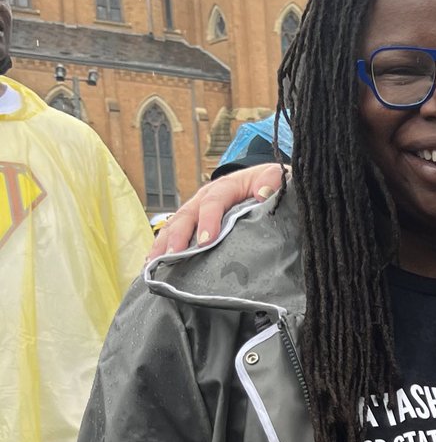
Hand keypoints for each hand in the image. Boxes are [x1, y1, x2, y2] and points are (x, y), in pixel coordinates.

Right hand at [148, 164, 284, 259]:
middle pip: (187, 214)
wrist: (266, 181)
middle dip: (178, 236)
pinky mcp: (194, 221)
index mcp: (226, 186)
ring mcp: (197, 209)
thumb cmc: (270, 183)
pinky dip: (163, 247)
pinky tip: (152, 264)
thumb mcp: (276, 177)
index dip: (209, 220)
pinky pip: (175, 232)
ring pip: (175, 224)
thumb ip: (271, 182)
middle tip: (173, 256)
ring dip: (163, 243)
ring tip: (153, 263)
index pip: (214, 202)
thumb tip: (263, 193)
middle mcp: (205, 197)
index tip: (207, 241)